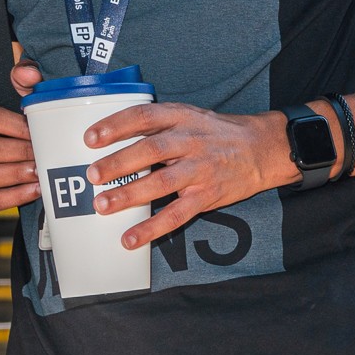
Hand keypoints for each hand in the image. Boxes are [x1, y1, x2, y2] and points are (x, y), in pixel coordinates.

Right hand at [0, 58, 43, 215]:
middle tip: (44, 155)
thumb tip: (28, 72)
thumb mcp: (12, 96)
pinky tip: (33, 190)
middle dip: (19, 153)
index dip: (17, 126)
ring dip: (15, 176)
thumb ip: (24, 78)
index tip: (39, 131)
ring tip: (40, 173)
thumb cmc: (5, 122)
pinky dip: (11, 198)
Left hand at [78, 103, 284, 248]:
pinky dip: (152, 228)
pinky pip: (177, 214)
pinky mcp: (208, 195)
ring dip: (129, 194)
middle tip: (92, 175)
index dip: (116, 125)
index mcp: (182, 117)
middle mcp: (191, 140)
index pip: (145, 116)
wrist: (264, 148)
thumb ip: (159, 124)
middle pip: (151, 150)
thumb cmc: (219, 133)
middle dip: (119, 163)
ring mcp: (200, 169)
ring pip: (161, 182)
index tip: (90, 137)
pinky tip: (130, 238)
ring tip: (102, 205)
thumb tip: (112, 136)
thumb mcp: (192, 116)